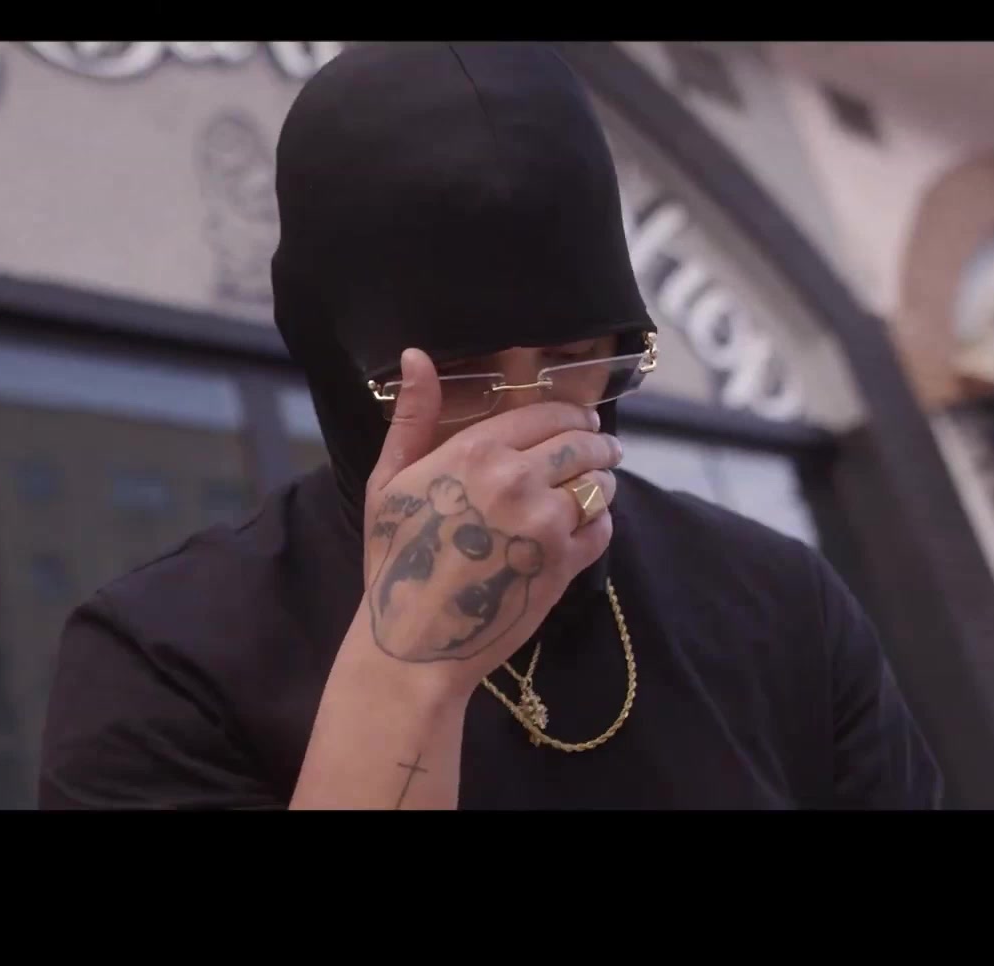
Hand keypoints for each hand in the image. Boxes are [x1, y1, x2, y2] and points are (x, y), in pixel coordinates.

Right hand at [356, 348, 619, 690]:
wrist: (414, 640)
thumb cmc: (395, 558)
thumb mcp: (389, 480)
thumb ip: (412, 415)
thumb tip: (416, 354)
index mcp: (476, 452)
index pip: (546, 413)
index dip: (570, 413)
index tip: (580, 419)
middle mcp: (518, 479)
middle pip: (583, 443)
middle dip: (597, 442)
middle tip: (602, 449)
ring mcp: (546, 523)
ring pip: (601, 484)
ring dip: (602, 482)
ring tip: (595, 487)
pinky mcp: (565, 564)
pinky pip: (603, 528)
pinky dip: (600, 523)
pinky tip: (584, 527)